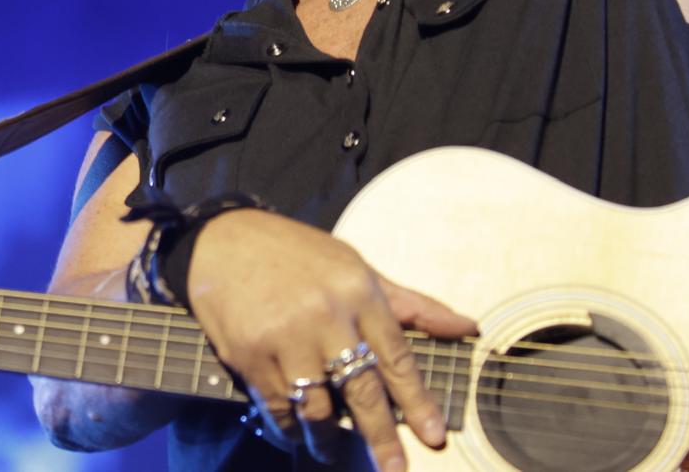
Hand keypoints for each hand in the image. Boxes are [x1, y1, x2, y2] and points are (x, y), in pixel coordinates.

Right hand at [186, 208, 477, 471]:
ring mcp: (284, 336)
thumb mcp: (356, 267)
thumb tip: (467, 327)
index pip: (397, 357)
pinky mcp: (248, 353)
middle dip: (382, 436)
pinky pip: (277, 405)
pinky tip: (296, 433)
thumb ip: (410, 304)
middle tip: (395, 468)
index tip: (434, 436)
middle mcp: (324, 315)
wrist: (221, 239)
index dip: (418, 401)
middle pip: (362, 390)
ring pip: (317, 406)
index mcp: (357, 291)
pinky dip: (289, 427)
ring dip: (329, 438)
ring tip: (333, 451)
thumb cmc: (295, 254)